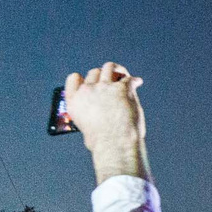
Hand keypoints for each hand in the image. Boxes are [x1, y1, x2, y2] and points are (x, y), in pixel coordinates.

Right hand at [61, 62, 147, 183]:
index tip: (90, 81)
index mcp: (74, 101)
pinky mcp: (122, 88)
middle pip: (94, 72)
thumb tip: (97, 120)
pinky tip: (137, 82)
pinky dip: (134, 80)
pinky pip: (128, 79)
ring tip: (122, 75)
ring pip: (109, 68)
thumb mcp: (86, 129)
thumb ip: (89, 117)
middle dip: (102, 75)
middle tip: (111, 81)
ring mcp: (104, 87)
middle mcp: (87, 90)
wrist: (114, 143)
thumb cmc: (101, 143)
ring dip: (116, 70)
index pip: (74, 78)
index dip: (82, 78)